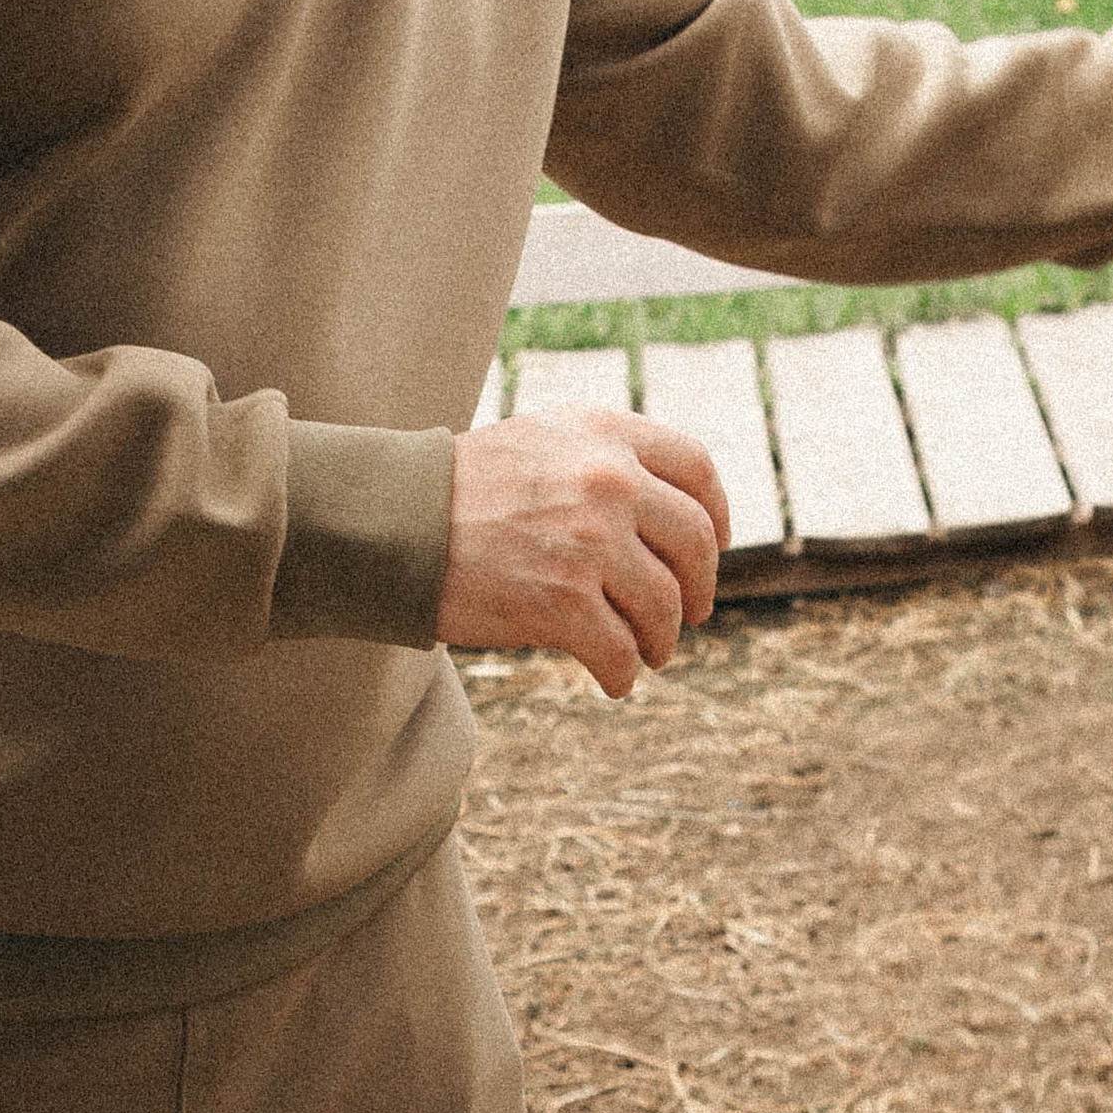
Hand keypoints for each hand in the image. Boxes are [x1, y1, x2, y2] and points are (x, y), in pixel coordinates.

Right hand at [438, 409, 731, 699]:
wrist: (395, 524)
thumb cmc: (463, 489)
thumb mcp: (544, 440)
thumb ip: (607, 460)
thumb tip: (674, 513)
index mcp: (605, 433)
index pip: (696, 469)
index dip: (716, 513)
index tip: (716, 542)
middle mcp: (608, 480)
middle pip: (694, 543)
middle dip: (699, 587)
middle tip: (690, 614)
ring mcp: (589, 542)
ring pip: (663, 606)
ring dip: (660, 639)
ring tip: (647, 652)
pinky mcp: (563, 602)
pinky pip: (620, 651)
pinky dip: (622, 672)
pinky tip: (613, 679)